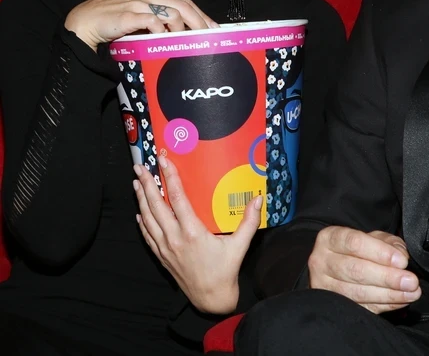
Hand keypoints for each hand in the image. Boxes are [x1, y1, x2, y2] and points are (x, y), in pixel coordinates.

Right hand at [64, 0, 218, 50]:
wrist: (85, 22)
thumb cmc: (115, 19)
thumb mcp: (141, 13)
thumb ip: (160, 16)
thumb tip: (183, 30)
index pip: (184, 1)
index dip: (201, 15)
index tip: (213, 28)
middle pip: (184, 6)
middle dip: (200, 22)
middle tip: (208, 37)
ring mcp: (139, 1)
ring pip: (172, 13)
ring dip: (183, 29)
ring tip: (188, 42)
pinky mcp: (129, 13)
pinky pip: (154, 22)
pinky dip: (163, 32)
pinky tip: (166, 40)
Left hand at [134, 158, 262, 313]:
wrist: (210, 299)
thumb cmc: (225, 271)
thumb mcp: (240, 245)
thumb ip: (249, 221)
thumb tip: (258, 199)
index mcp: (192, 232)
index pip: (177, 199)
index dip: (170, 178)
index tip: (164, 162)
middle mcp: (175, 238)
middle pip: (156, 206)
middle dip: (147, 185)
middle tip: (140, 167)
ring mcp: (166, 248)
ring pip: (148, 219)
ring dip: (142, 200)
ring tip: (137, 183)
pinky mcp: (162, 257)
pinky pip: (148, 236)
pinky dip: (142, 222)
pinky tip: (139, 212)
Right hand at [308, 226, 420, 313]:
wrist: (337, 264)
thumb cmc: (358, 249)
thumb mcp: (372, 237)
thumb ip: (388, 243)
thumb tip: (400, 257)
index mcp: (330, 238)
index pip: (354, 243)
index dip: (380, 253)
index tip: (402, 261)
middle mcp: (321, 261)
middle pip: (355, 270)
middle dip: (387, 277)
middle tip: (411, 281)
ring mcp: (324, 286)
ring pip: (357, 293)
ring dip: (389, 294)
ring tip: (411, 293)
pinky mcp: (333, 306)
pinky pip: (361, 308)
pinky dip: (384, 305)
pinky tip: (400, 301)